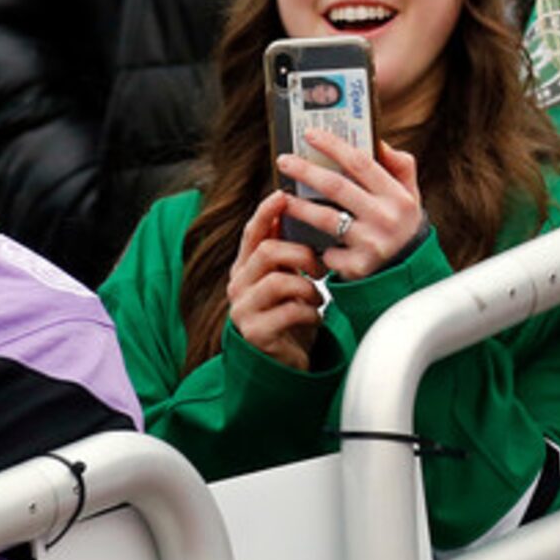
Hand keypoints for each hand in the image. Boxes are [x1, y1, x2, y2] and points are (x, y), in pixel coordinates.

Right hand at [226, 190, 325, 368]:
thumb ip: (286, 253)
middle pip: (267, 251)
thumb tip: (296, 213)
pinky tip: (315, 317)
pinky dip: (310, 312)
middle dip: (301, 254)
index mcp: (245, 269)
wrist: (283, 364)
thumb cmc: (289, 316)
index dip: (266, 212)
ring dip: (308, 287)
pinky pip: (289, 310)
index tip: (283, 195)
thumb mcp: (287, 281)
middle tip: (321, 267)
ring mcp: (243, 310)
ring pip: (279, 280)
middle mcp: (238, 286)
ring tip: (318, 298)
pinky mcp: (256, 332)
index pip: (251, 233)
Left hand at [276, 128, 423, 280]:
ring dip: (298, 206)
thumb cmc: (403, 226)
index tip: (309, 134)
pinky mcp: (358, 267)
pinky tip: (301, 238)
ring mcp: (372, 243)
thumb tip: (378, 141)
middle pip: (336, 187)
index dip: (333, 146)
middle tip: (283, 161)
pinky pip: (327, 251)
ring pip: (325, 219)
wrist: (411, 273)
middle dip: (305, 171)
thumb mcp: (411, 195)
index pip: (360, 162)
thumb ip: (399, 167)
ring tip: (281, 197)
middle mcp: (386, 218)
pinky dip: (315, 245)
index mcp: (398, 196)